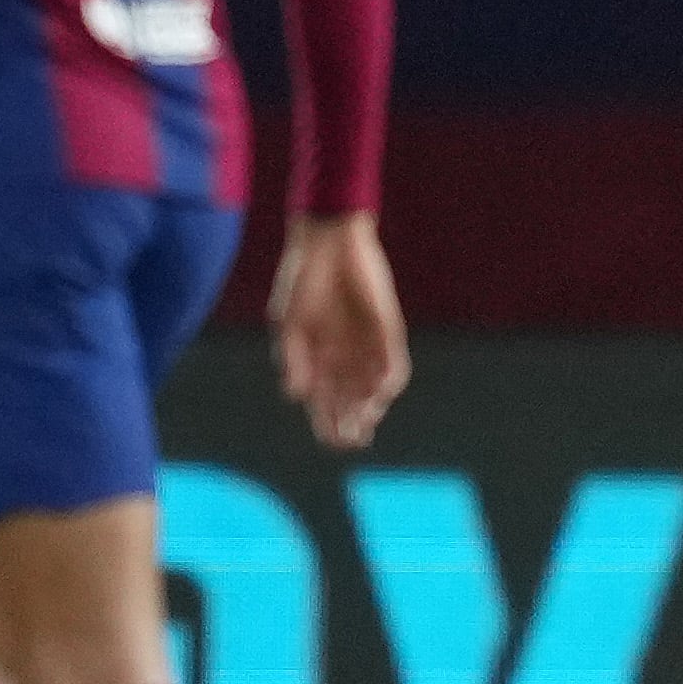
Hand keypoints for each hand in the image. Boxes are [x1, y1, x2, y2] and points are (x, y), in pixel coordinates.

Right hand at [271, 212, 409, 449]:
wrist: (327, 242)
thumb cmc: (300, 280)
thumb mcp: (289, 322)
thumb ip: (293, 359)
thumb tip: (295, 396)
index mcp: (316, 359)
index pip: (325, 403)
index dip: (329, 424)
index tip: (332, 441)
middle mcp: (343, 357)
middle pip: (351, 402)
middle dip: (353, 423)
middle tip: (354, 438)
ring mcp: (366, 344)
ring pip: (373, 387)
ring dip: (371, 406)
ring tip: (367, 418)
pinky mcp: (387, 329)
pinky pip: (394, 361)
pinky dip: (390, 379)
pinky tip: (384, 391)